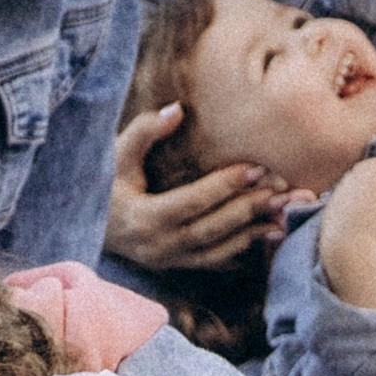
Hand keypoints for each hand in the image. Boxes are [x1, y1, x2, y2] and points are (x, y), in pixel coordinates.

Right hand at [108, 103, 286, 272]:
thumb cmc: (104, 185)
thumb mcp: (115, 156)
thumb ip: (144, 131)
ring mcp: (170, 261)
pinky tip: (269, 236)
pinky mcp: (178, 266)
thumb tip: (177, 109)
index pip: (192, 202)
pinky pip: (216, 262)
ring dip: (254, 232)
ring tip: (286, 214)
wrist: (89, 227)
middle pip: (212, 228)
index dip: (224, 186)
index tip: (256, 167)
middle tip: (283, 189)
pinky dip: (244, 250)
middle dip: (250, 209)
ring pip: (219, 250)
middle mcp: (159, 247)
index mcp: (143, 219)